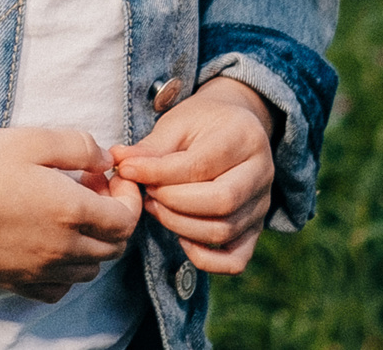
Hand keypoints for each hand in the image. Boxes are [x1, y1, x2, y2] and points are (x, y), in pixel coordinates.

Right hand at [0, 126, 144, 301]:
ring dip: (93, 245)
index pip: (126, 220)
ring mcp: (39, 270)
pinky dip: (66, 272)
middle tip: (92, 192)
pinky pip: (58, 289)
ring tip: (71, 216)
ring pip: (89, 270)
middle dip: (114, 220)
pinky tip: (52, 246)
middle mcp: (61, 249)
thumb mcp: (34, 139)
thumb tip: (104, 160)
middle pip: (112, 248)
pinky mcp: (16, 281)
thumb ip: (79, 146)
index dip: (128, 198)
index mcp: (71, 212)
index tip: (112, 180)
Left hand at [110, 78, 275, 274]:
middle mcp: (261, 173)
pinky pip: (236, 259)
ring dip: (180, 225)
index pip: (200, 165)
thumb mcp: (177, 123)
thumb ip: (152, 148)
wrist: (234, 126)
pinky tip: (181, 239)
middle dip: (173, 202)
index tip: (127, 170)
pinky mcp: (256, 229)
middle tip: (147, 192)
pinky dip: (206, 259)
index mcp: (244, 136)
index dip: (158, 173)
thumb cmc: (202, 122)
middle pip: (220, 202)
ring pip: (224, 231)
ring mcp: (262, 204)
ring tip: (156, 207)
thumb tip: (120, 163)